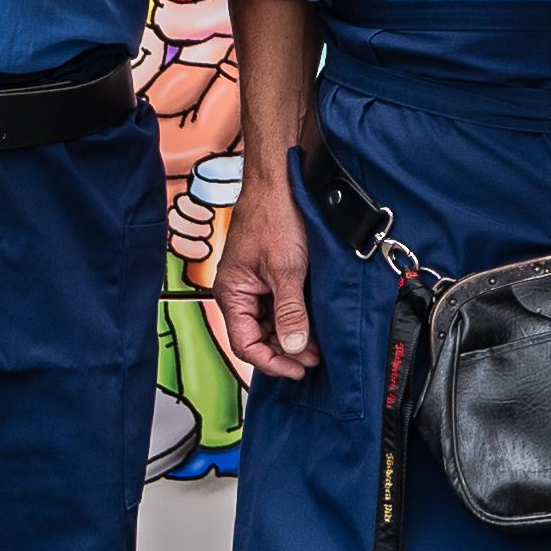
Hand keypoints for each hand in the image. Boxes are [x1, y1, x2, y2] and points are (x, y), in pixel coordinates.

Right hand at [206, 156, 316, 382]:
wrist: (279, 181)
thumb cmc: (275, 217)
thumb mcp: (286, 269)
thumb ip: (289, 311)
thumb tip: (293, 347)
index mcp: (232, 293)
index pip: (246, 345)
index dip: (272, 362)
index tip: (299, 370)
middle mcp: (239, 292)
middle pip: (257, 338)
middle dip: (285, 351)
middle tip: (315, 359)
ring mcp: (253, 284)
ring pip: (269, 324)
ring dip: (292, 336)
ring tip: (318, 345)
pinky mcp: (268, 275)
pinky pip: (278, 306)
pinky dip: (294, 317)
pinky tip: (313, 323)